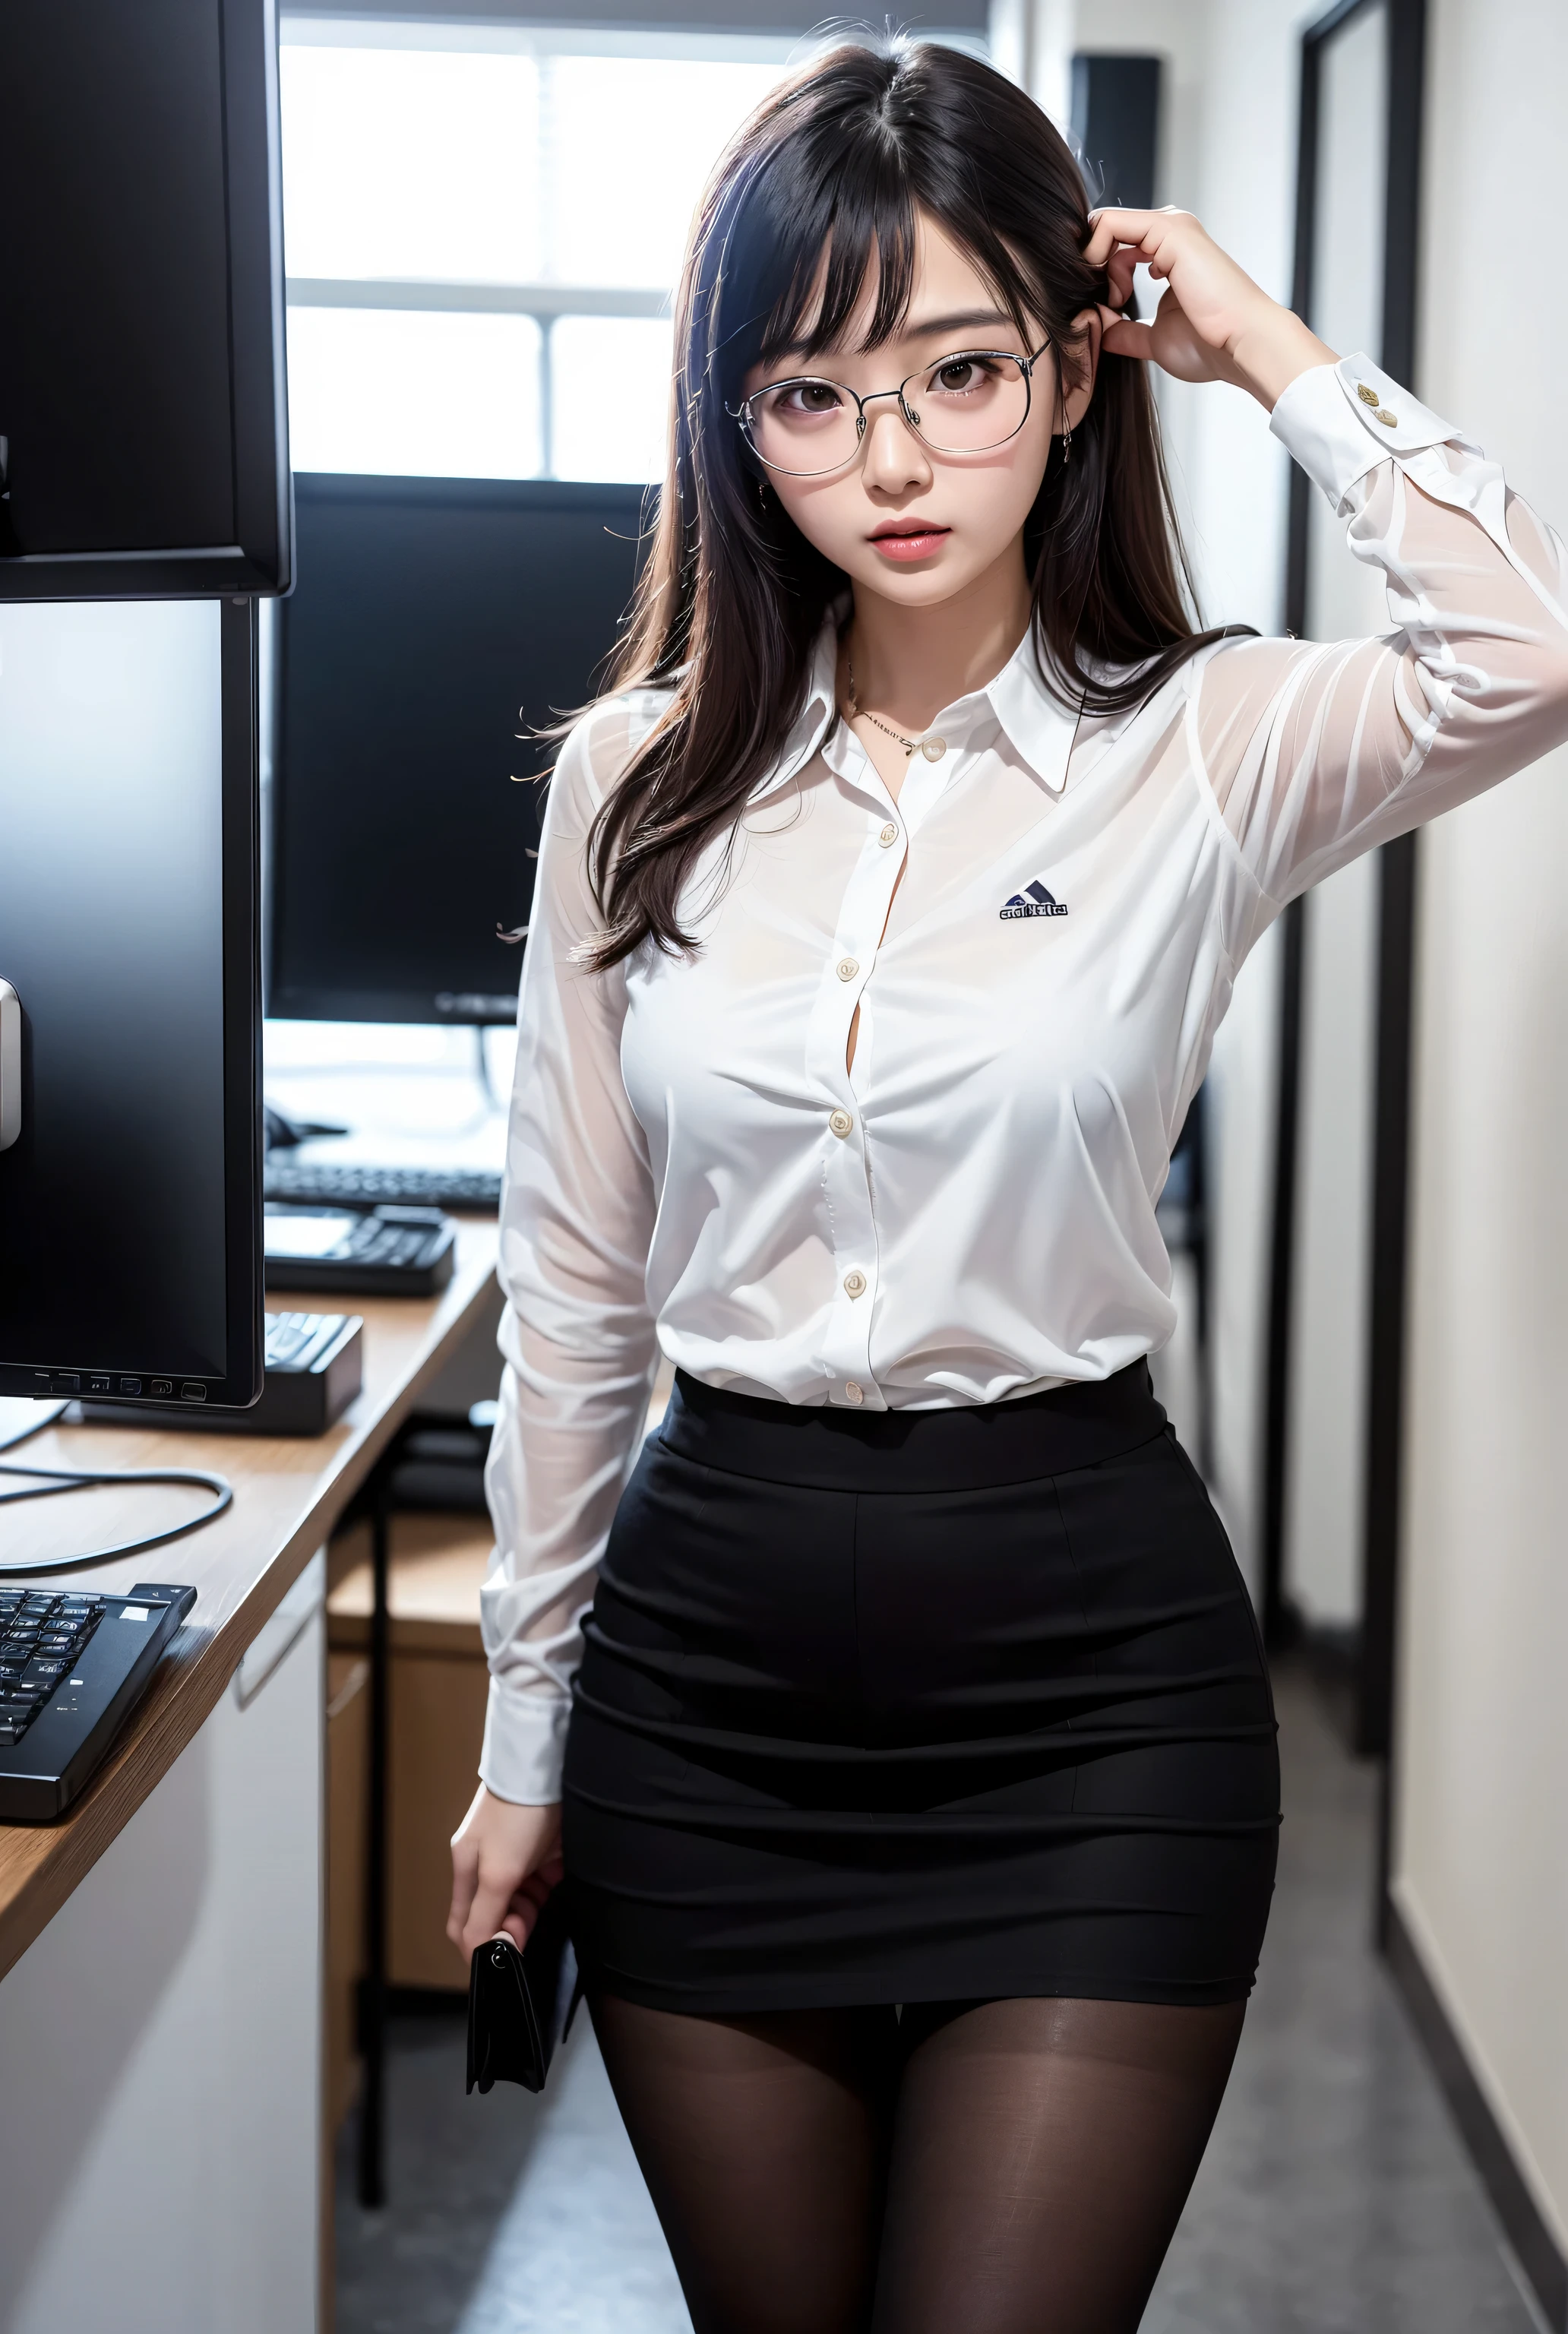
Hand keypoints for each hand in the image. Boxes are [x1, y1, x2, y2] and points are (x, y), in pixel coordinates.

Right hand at [447, 1784, 562, 1958]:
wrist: (549, 1767)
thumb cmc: (516, 1817)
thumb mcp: (497, 1872)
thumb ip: (485, 1916)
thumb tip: (476, 1954)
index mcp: (467, 1870)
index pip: (463, 1924)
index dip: (480, 1945)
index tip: (504, 1954)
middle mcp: (488, 1865)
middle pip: (495, 1914)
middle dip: (510, 1927)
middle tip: (528, 1925)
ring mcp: (517, 1855)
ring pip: (521, 1900)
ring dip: (531, 1910)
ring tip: (541, 1900)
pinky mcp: (544, 1848)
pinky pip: (544, 1881)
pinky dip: (550, 1888)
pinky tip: (556, 1881)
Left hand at [1084, 207, 1336, 409]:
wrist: (1240, 345)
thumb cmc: (1210, 346)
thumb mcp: (1155, 339)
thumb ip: (1126, 332)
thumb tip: (1100, 328)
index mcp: (1168, 252)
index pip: (1114, 243)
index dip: (1097, 274)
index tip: (1106, 308)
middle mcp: (1170, 231)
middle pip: (1106, 232)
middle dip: (1092, 268)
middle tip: (1110, 304)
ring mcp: (1170, 226)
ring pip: (1105, 224)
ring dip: (1096, 265)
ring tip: (1117, 299)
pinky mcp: (1168, 229)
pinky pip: (1110, 223)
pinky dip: (1096, 253)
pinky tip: (1114, 288)